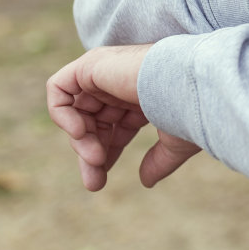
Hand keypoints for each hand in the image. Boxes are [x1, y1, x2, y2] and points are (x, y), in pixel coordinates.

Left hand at [46, 44, 200, 191]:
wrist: (189, 87)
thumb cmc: (189, 111)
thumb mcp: (174, 143)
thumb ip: (158, 161)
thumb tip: (146, 182)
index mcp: (142, 94)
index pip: (113, 124)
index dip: (107, 151)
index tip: (101, 179)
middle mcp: (121, 80)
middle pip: (92, 121)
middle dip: (90, 153)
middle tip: (94, 184)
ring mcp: (105, 71)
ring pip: (76, 110)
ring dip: (80, 140)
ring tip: (94, 158)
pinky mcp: (90, 65)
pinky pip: (59, 88)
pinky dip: (61, 113)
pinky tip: (80, 132)